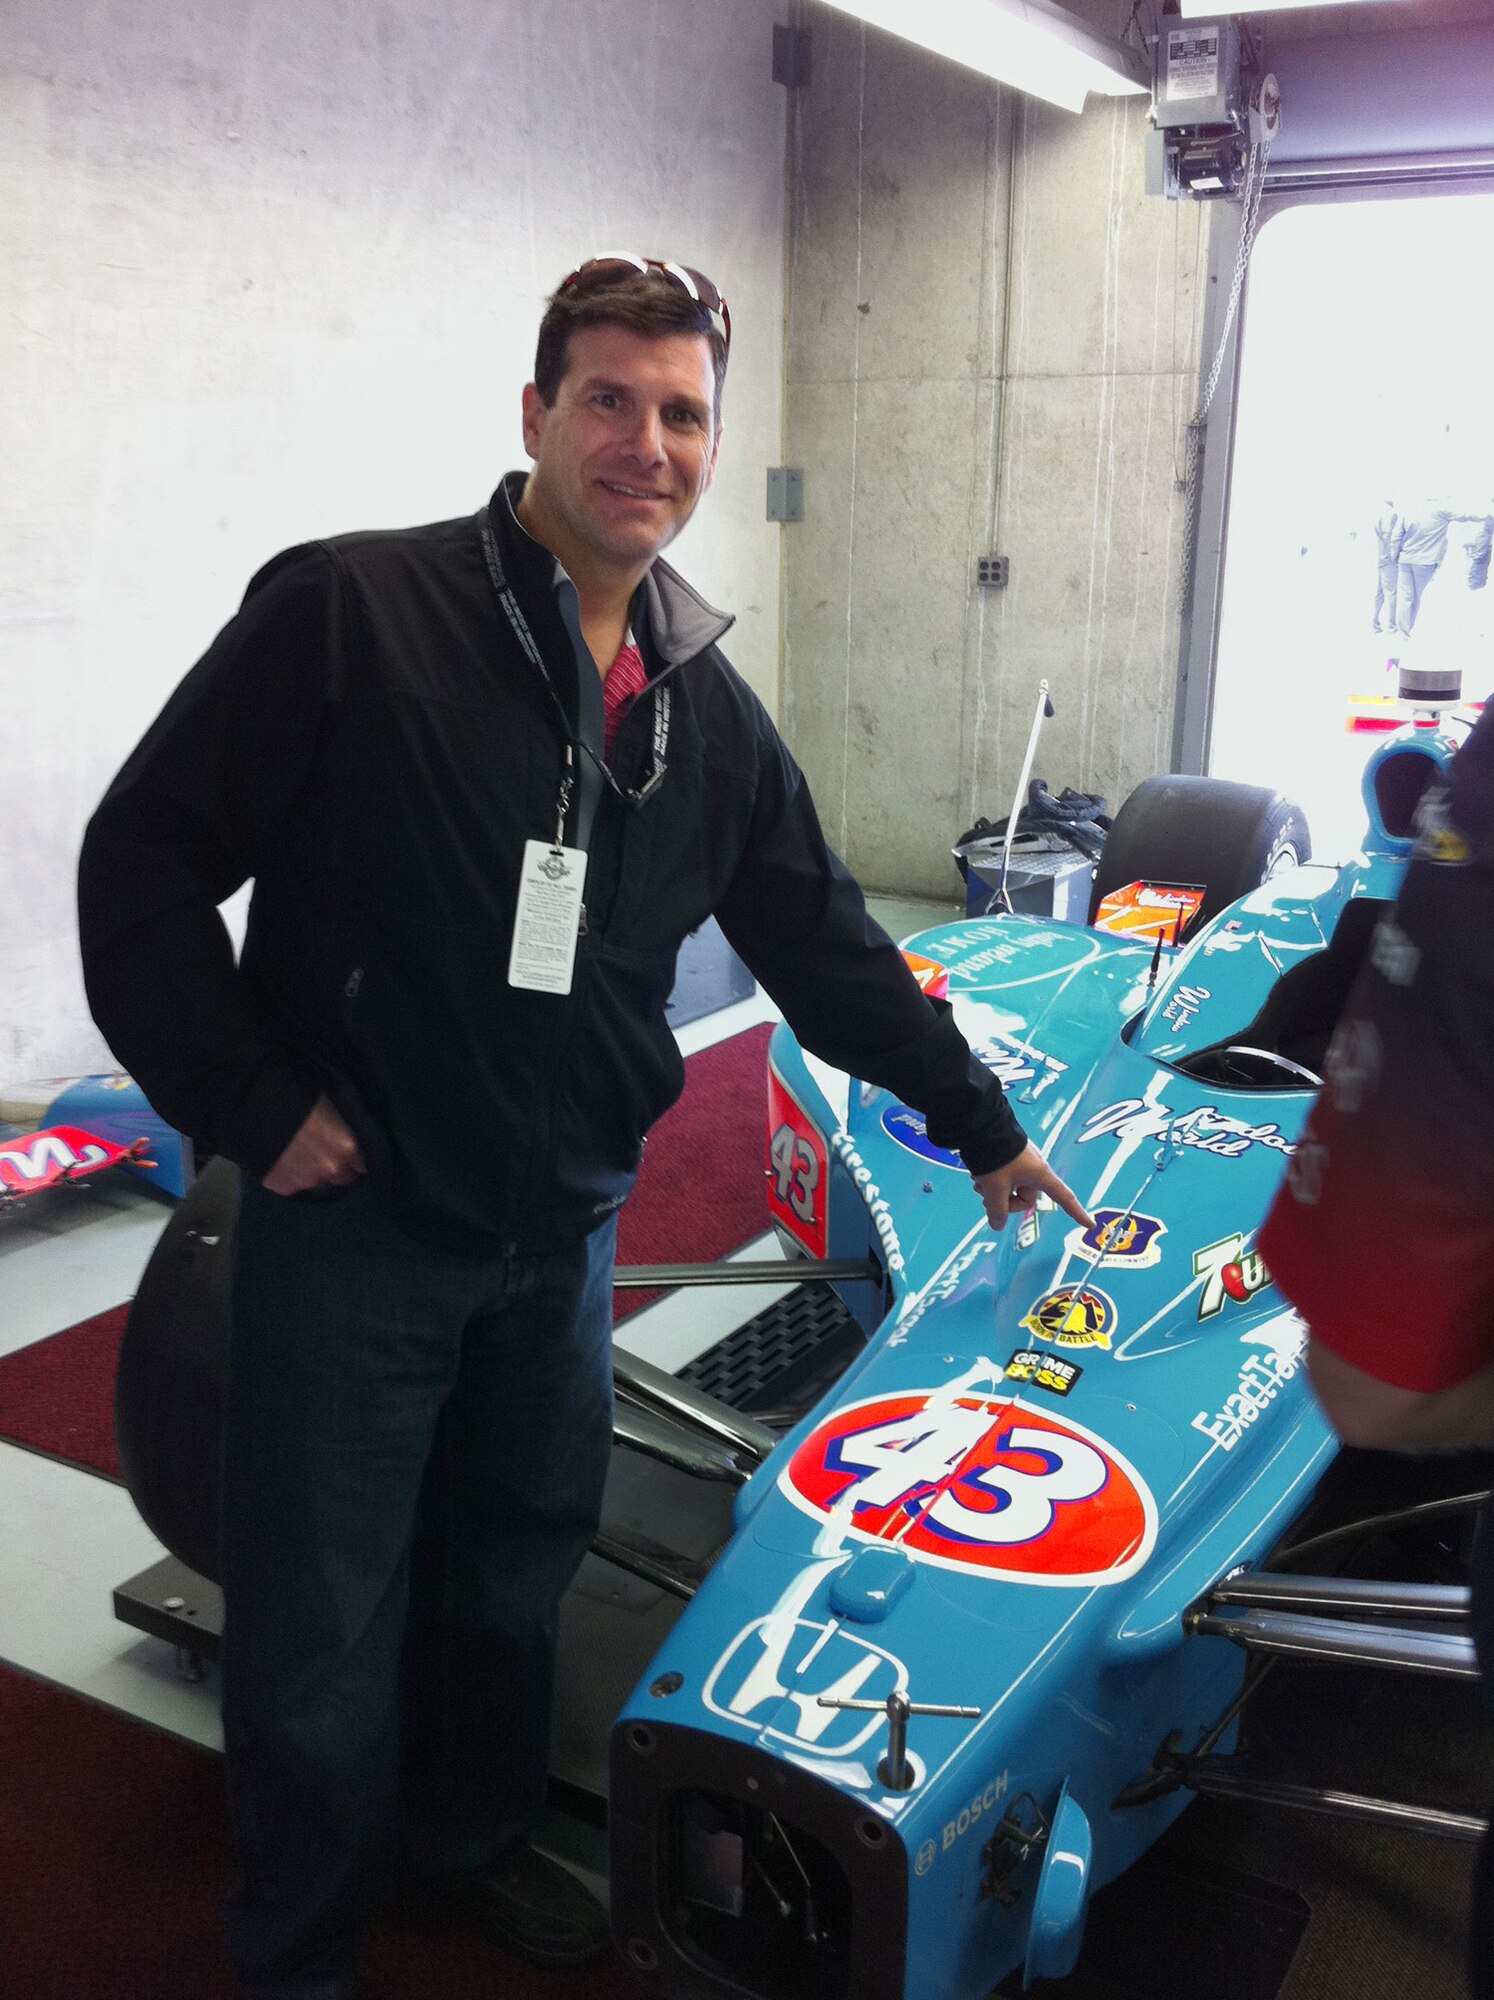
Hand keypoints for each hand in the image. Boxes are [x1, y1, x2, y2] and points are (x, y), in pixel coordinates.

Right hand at [263, 1095, 365, 1195]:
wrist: (255, 1104)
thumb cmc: (298, 1094)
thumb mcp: (333, 1105)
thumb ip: (346, 1130)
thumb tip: (354, 1141)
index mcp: (347, 1147)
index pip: (363, 1164)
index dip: (355, 1158)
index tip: (348, 1152)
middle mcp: (330, 1169)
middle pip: (343, 1178)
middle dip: (336, 1167)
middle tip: (322, 1151)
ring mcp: (306, 1181)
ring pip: (318, 1183)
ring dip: (314, 1172)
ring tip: (299, 1153)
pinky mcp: (283, 1188)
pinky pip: (294, 1185)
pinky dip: (291, 1175)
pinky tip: (282, 1158)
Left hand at [972, 1143, 1092, 1233]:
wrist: (982, 1126)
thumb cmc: (996, 1156)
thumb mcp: (995, 1187)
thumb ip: (997, 1210)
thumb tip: (998, 1225)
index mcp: (1041, 1175)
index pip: (1064, 1198)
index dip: (1077, 1212)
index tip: (1090, 1225)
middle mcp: (1035, 1170)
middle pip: (1025, 1199)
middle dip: (1004, 1200)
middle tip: (987, 1192)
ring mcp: (1022, 1164)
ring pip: (1010, 1190)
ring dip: (993, 1190)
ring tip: (979, 1180)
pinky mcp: (1009, 1160)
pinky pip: (1004, 1179)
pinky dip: (990, 1180)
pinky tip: (978, 1174)